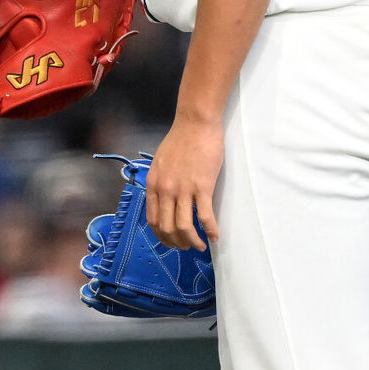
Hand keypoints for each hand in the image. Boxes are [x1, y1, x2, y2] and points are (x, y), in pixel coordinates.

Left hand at [145, 115, 223, 250]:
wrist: (195, 123)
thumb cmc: (180, 139)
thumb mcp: (160, 162)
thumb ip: (160, 182)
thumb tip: (164, 200)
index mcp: (154, 184)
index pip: (153, 220)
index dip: (162, 236)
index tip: (171, 241)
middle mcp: (165, 189)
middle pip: (167, 228)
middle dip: (177, 243)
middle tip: (187, 247)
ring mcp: (183, 189)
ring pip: (184, 227)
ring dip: (193, 242)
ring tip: (200, 245)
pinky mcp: (202, 186)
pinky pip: (205, 217)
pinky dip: (210, 231)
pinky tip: (215, 236)